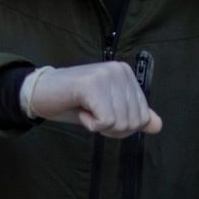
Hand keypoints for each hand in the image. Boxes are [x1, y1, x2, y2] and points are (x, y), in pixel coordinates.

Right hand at [21, 62, 162, 136]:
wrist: (41, 93)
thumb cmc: (74, 102)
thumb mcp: (108, 109)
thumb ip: (133, 115)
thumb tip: (157, 125)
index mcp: (127, 74)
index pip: (143, 116)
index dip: (122, 127)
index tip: (101, 114)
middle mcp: (119, 70)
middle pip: (133, 121)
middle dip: (112, 129)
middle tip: (92, 115)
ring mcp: (105, 75)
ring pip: (120, 122)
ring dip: (100, 126)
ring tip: (86, 110)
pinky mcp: (92, 85)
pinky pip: (105, 121)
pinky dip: (91, 124)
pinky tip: (81, 110)